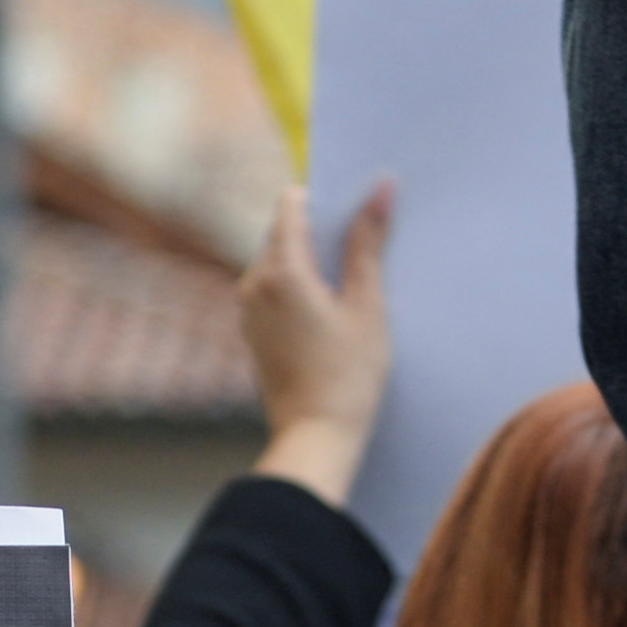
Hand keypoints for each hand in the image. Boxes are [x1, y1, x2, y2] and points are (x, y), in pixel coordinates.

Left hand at [242, 178, 396, 501]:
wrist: (315, 437)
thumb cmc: (348, 376)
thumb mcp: (367, 306)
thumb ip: (368, 244)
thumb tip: (379, 189)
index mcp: (281, 270)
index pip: (292, 206)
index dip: (324, 200)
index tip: (354, 212)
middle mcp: (253, 283)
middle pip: (284, 234)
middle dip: (320, 235)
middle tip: (362, 254)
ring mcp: (247, 308)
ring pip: (279, 263)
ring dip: (311, 265)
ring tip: (349, 290)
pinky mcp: (251, 331)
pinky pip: (273, 292)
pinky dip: (299, 290)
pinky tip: (330, 315)